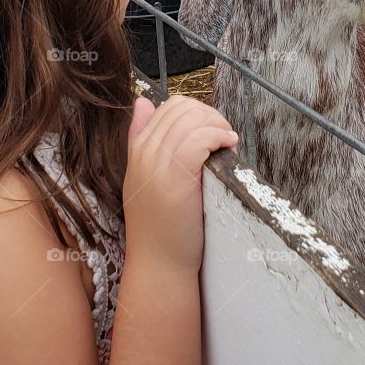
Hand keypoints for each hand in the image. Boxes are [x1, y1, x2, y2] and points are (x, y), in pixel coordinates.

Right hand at [123, 95, 237, 272]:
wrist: (159, 263)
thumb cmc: (160, 226)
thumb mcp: (146, 177)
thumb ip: (143, 140)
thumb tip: (144, 102)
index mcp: (137, 149)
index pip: (167, 107)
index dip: (197, 113)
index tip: (212, 132)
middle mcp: (144, 152)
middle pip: (182, 108)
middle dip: (210, 116)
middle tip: (224, 137)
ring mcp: (158, 163)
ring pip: (192, 119)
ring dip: (218, 125)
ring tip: (227, 143)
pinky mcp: (176, 176)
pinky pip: (200, 138)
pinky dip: (219, 136)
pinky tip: (228, 147)